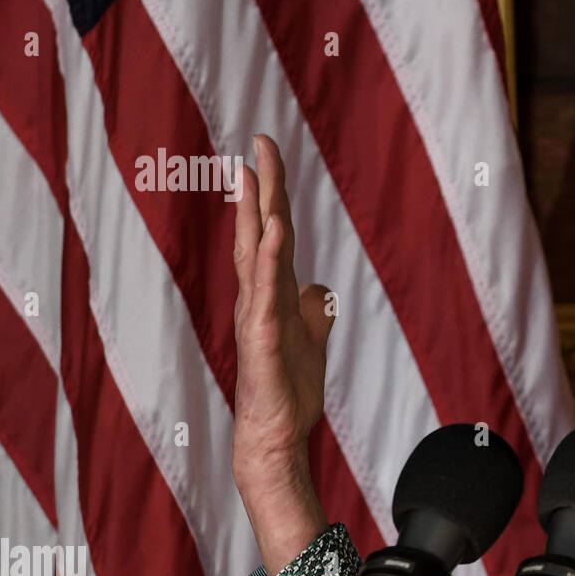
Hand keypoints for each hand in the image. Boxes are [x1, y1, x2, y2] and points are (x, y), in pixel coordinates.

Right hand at [231, 134, 333, 575]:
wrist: (275, 435)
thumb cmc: (287, 390)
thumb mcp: (310, 339)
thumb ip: (313, 310)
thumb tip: (320, 288)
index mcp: (271, 294)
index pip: (271, 233)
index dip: (271, 194)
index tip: (266, 153)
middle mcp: (259, 298)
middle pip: (258, 231)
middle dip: (260, 186)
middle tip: (258, 140)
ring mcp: (258, 318)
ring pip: (255, 257)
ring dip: (256, 214)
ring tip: (255, 173)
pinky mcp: (265, 341)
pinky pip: (266, 295)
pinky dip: (269, 263)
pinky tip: (272, 234)